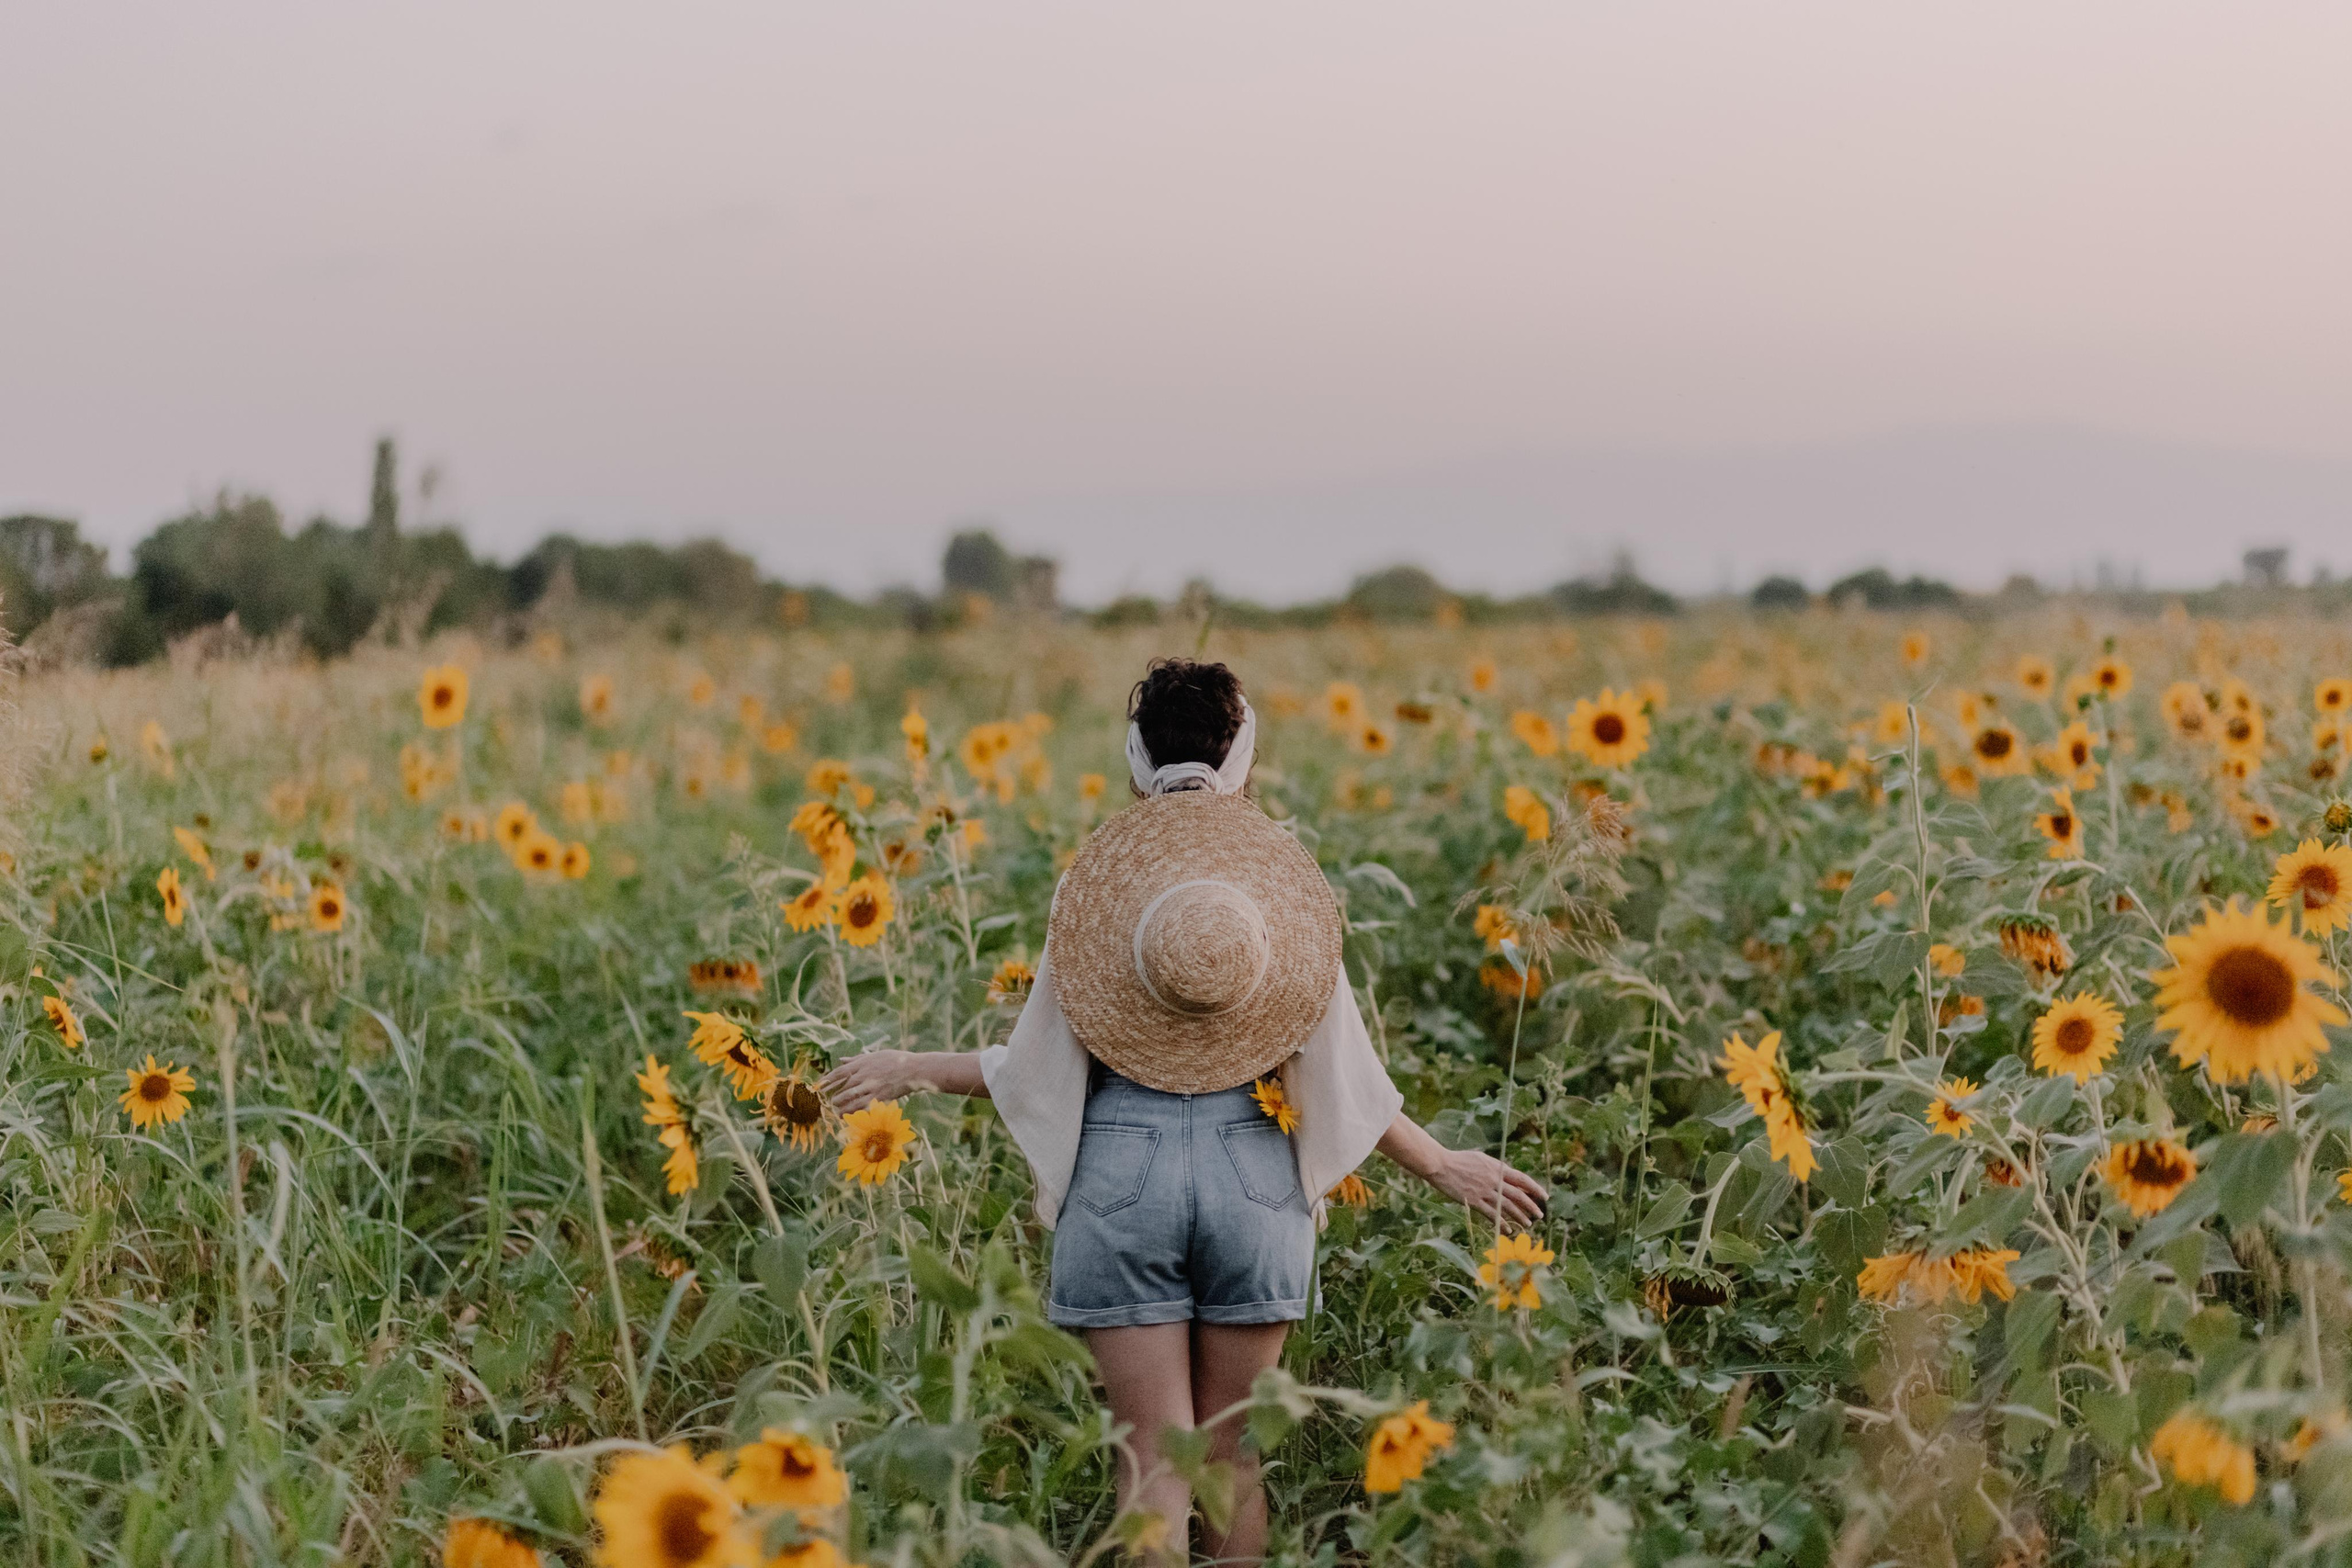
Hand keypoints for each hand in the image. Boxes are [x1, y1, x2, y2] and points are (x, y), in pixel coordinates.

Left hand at [819, 1050, 920, 1113]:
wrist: (915, 1070)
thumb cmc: (896, 1060)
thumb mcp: (875, 1055)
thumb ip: (856, 1059)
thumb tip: (841, 1060)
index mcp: (862, 1063)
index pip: (839, 1072)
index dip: (827, 1080)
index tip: (819, 1086)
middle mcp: (865, 1075)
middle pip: (843, 1087)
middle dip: (834, 1097)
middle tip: (828, 1103)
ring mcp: (872, 1086)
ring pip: (850, 1099)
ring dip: (841, 1106)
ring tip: (836, 1111)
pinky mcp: (880, 1097)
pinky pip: (863, 1106)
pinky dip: (854, 1112)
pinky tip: (849, 1116)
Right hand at [1427, 1148, 1547, 1228]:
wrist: (1441, 1165)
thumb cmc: (1459, 1160)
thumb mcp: (1481, 1159)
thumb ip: (1495, 1167)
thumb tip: (1507, 1172)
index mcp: (1497, 1167)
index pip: (1522, 1179)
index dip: (1535, 1188)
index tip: (1545, 1196)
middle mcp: (1494, 1180)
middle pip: (1518, 1195)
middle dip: (1531, 1206)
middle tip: (1540, 1215)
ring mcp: (1484, 1191)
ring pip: (1507, 1207)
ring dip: (1519, 1216)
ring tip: (1528, 1224)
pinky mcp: (1474, 1200)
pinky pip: (1491, 1214)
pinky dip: (1501, 1223)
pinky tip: (1507, 1230)